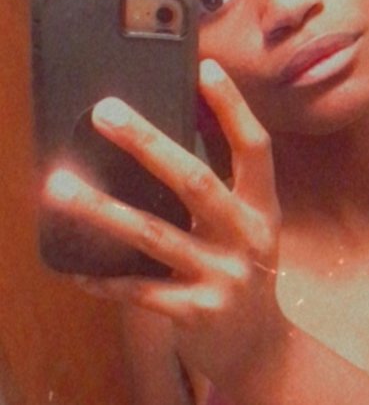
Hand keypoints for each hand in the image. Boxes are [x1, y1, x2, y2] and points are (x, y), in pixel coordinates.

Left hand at [45, 59, 285, 387]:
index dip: (233, 108)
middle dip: (148, 143)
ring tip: (61, 186)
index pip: (253, 147)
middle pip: (195, 180)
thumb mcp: (245, 225)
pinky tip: (76, 267)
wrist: (259, 345)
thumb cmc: (242, 268)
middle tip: (107, 112)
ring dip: (102, 208)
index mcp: (261, 206)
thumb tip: (158, 143)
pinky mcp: (197, 312)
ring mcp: (223, 275)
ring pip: (154, 234)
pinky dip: (105, 277)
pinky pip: (140, 290)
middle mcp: (246, 236)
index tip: (206, 69)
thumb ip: (216, 190)